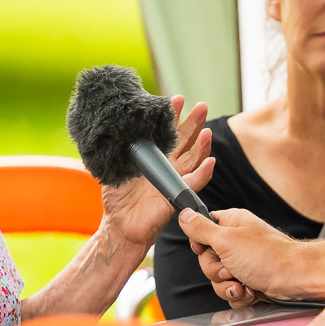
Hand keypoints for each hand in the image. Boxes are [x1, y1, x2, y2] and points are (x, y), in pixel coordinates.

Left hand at [99, 96, 214, 245]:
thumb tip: (116, 130)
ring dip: (202, 145)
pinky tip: (209, 162)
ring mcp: (174, 180)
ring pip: (193, 160)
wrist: (119, 225)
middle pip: (186, 141)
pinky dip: (202, 174)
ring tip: (207, 131)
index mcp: (154, 157)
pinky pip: (193, 184)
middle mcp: (168, 166)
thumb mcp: (115, 167)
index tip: (176, 100)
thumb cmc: (118, 198)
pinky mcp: (175, 196)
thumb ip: (120, 150)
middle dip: (194, 123)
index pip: (167, 133)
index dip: (172, 117)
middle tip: (201, 106)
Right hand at [178, 207, 298, 305]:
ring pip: (218, 279)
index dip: (200, 245)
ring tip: (244, 284)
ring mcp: (243, 263)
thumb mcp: (226, 239)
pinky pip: (232, 292)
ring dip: (228, 286)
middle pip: (207, 259)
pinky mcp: (250, 281)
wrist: (295, 279)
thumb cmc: (267, 256)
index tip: (207, 250)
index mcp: (231, 224)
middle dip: (216, 271)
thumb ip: (201, 229)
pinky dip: (240, 296)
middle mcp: (236, 242)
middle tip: (231, 269)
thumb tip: (184, 214)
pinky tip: (252, 292)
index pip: (201, 230)